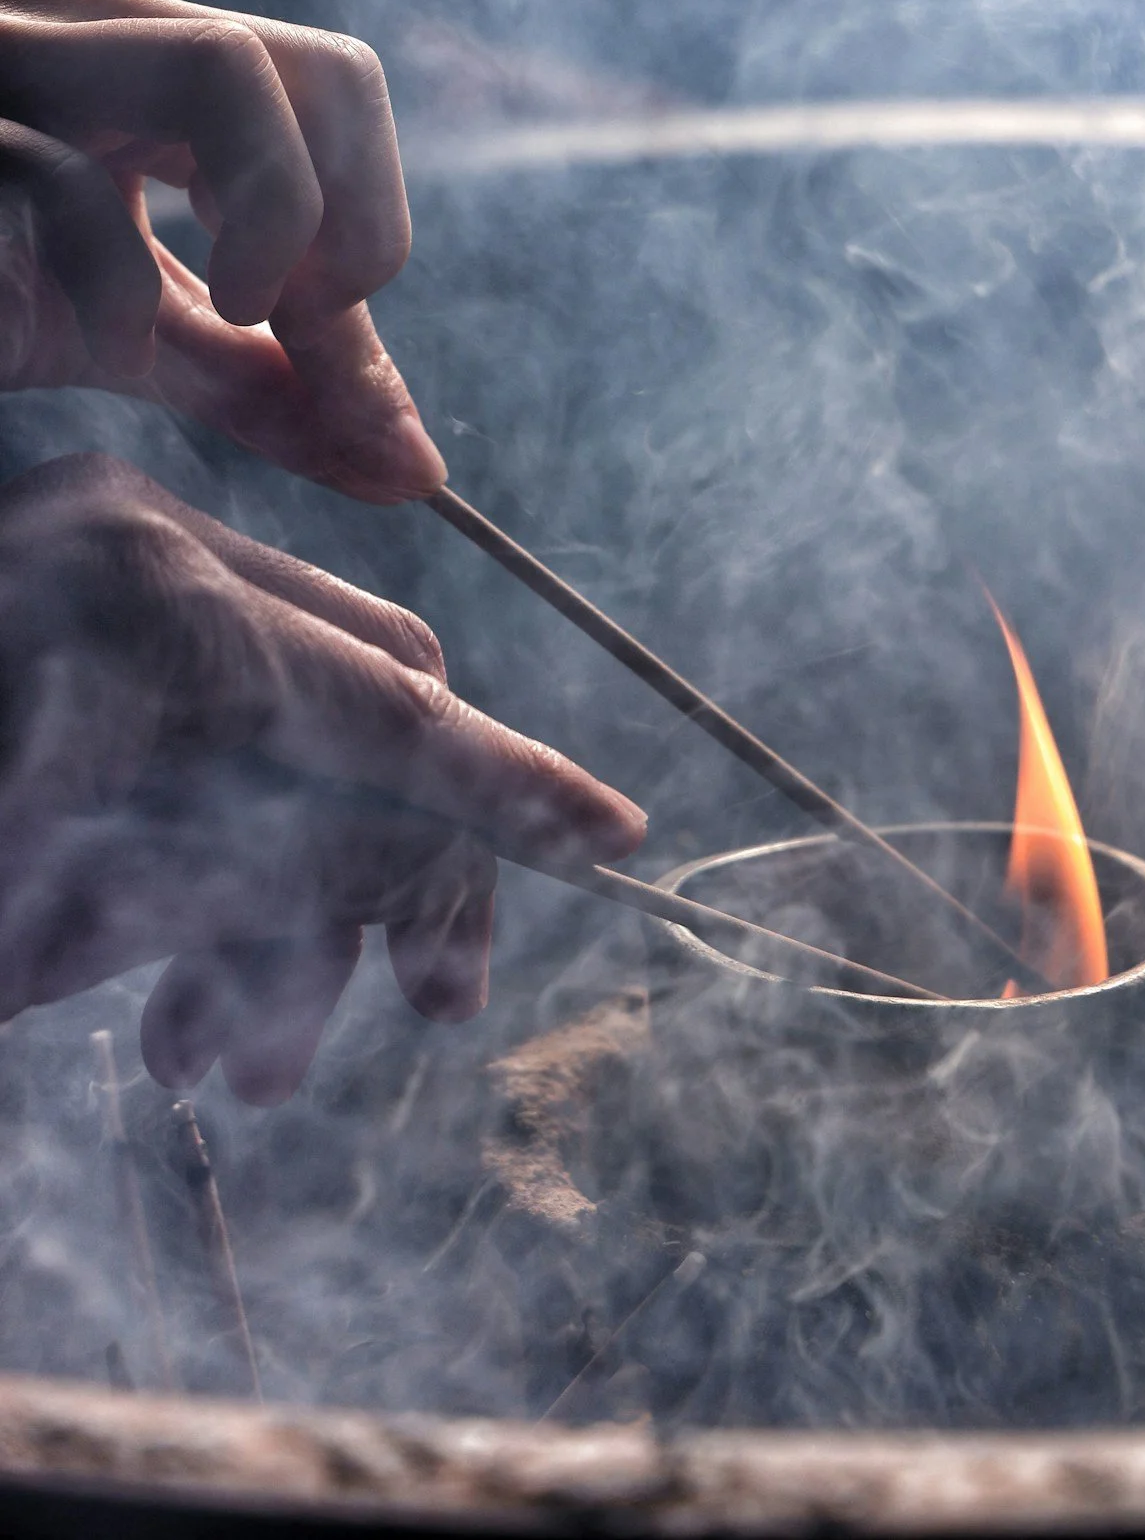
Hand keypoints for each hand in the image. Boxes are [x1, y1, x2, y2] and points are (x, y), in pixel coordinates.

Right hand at [0, 0, 442, 501]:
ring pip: (224, 63)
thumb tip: (416, 469)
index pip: (338, 87)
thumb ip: (281, 384)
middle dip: (349, 217)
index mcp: (145, 43)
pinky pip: (74, 180)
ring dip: (274, 213)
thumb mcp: (146, 336)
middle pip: (317, 64)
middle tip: (304, 326)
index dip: (371, 225)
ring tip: (240, 315)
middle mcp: (82, 18)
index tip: (332, 345)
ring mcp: (5, 63)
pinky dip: (123, 285)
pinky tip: (101, 346)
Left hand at [0, 455, 643, 1102]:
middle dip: (399, 874)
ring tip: (227, 1065)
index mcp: (152, 608)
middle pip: (359, 705)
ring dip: (281, 899)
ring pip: (279, 718)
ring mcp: (102, 552)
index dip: (514, 786)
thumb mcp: (64, 908)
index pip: (394, 705)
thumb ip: (279, 885)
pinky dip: (203, 840)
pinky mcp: (64, 582)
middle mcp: (144, 545)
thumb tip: (432, 885)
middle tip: (438, 999)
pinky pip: (195, 701)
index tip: (614, 839)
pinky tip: (168, 978)